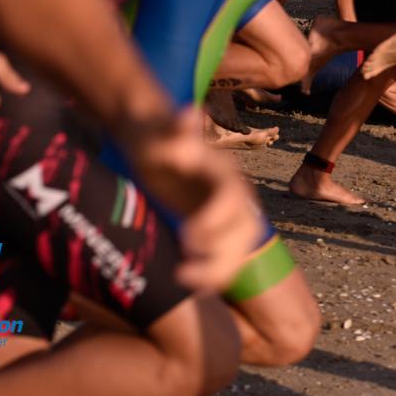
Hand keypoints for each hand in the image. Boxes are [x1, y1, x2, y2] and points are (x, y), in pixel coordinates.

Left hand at [121, 110, 262, 289]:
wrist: (152, 142)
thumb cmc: (152, 136)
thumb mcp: (157, 130)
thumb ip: (175, 128)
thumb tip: (189, 111)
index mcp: (222, 171)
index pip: (231, 198)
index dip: (215, 220)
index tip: (189, 236)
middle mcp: (233, 194)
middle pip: (244, 230)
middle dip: (220, 253)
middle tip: (183, 269)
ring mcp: (229, 214)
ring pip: (239, 249)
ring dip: (218, 269)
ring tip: (183, 279)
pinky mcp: (219, 230)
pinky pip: (227, 257)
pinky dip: (214, 274)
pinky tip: (188, 283)